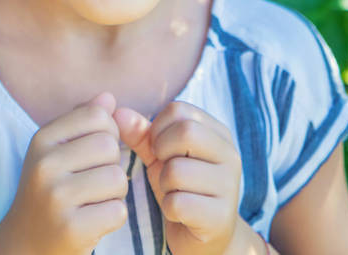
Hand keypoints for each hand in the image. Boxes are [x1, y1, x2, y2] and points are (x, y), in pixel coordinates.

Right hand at [2, 92, 127, 254]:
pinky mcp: (72, 230)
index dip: (107, 133)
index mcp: (42, 139)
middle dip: (112, 164)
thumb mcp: (55, 150)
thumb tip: (109, 97)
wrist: (23, 245)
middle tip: (93, 181)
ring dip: (115, 193)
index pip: (98, 116)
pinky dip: (113, 217)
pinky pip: (118, 211)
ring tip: (92, 201)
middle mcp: (45, 165)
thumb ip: (82, 120)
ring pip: (118, 179)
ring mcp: (57, 198)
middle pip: (110, 146)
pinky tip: (93, 220)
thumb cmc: (48, 191)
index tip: (93, 153)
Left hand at [113, 100, 243, 254]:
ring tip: (173, 191)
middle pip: (185, 132)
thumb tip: (118, 112)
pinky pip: (178, 203)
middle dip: (161, 151)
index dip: (158, 128)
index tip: (157, 147)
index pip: (179, 109)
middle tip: (164, 168)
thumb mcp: (161, 156)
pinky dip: (169, 208)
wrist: (203, 237)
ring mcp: (229, 186)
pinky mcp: (220, 217)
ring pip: (177, 170)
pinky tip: (178, 212)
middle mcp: (230, 155)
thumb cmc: (182, 188)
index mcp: (218, 133)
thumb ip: (142, 133)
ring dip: (164, 184)